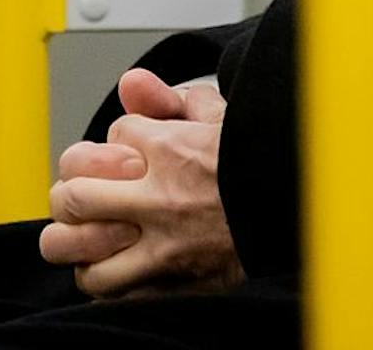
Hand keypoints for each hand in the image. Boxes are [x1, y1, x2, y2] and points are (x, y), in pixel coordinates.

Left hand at [38, 68, 242, 298]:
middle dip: (72, 189)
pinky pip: (110, 289)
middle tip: (81, 192)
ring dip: (75, 240)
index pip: (114, 134)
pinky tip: (107, 266)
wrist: (300, 220)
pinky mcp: (170, 284)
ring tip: (82, 233)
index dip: (118, 140)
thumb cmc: (258, 167)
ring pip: (82, 249)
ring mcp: (163, 247)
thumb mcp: (222, 118)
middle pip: (77, 193)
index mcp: (174, 150)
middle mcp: (161, 199)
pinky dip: (100, 278)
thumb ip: (171, 97)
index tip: (132, 150)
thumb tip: (130, 82)